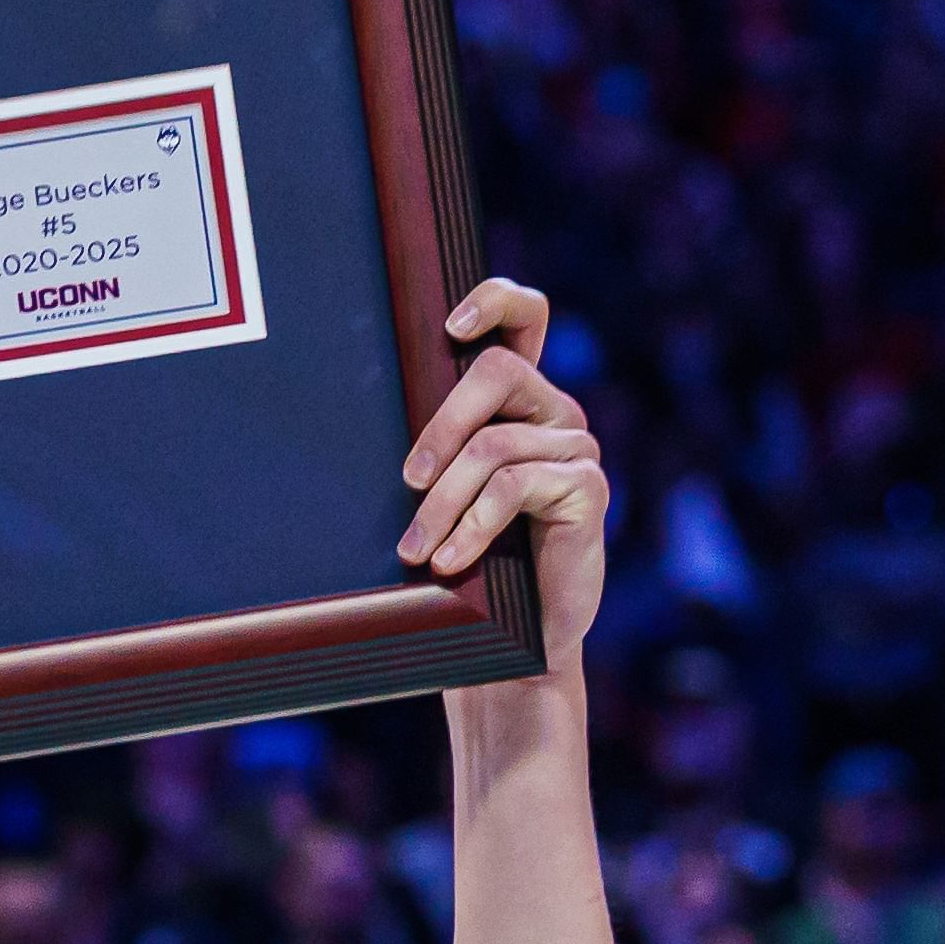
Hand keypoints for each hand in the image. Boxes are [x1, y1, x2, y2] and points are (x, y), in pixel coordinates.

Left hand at [400, 280, 609, 662]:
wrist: (519, 643)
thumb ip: (433, 448)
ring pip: (495, 444)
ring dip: (444, 501)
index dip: (494, 301)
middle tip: (408, 480)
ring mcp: (576, 448)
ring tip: (417, 549)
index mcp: (519, 400)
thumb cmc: (472, 566)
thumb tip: (356, 410)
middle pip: (498, 370)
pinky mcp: (588, 488)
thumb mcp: (444, 495)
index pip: (526, 315)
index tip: (449, 328)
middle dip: (442, 424)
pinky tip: (452, 561)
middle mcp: (554, 413)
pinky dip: (473, 525)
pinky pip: (514, 486)